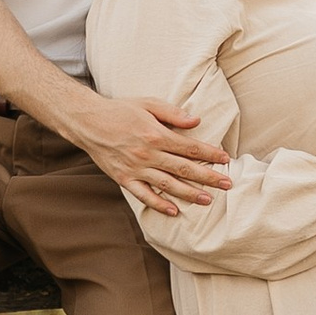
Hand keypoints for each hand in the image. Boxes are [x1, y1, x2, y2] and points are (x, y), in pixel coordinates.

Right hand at [82, 93, 232, 216]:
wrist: (88, 122)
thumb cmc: (120, 110)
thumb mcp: (148, 103)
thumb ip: (173, 113)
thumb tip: (196, 121)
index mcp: (156, 134)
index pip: (189, 147)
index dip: (210, 154)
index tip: (226, 159)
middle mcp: (147, 154)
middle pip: (184, 168)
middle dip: (208, 177)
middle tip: (227, 184)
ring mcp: (135, 169)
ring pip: (168, 185)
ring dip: (189, 193)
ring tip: (208, 200)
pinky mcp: (124, 179)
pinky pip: (144, 195)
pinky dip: (159, 204)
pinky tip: (174, 210)